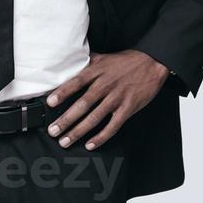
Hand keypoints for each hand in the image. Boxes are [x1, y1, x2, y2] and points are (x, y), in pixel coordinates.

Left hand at [45, 49, 169, 149]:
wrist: (152, 63)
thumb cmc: (125, 61)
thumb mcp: (103, 57)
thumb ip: (86, 61)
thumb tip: (68, 62)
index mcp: (97, 71)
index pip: (76, 82)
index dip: (63, 92)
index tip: (50, 103)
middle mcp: (105, 85)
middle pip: (83, 104)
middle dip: (66, 119)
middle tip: (53, 130)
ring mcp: (117, 98)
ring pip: (95, 117)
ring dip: (79, 131)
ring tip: (65, 141)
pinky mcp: (128, 108)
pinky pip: (113, 126)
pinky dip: (101, 136)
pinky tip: (90, 144)